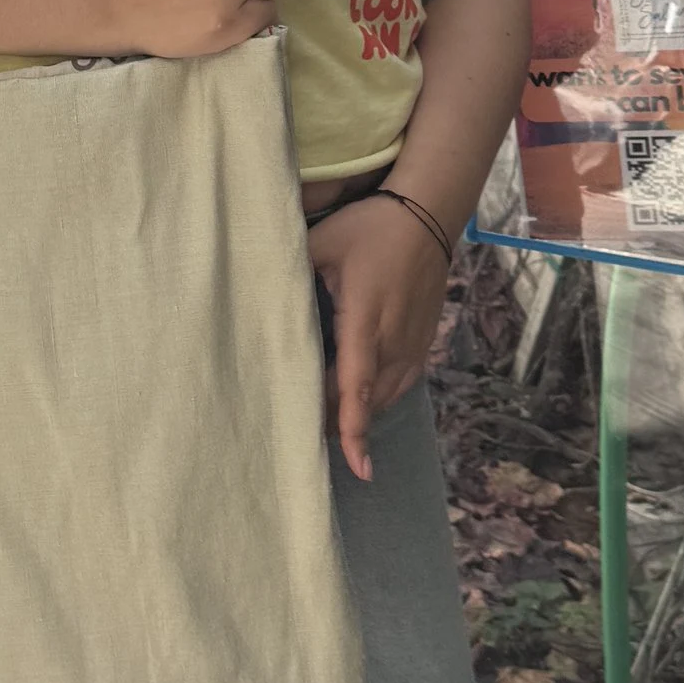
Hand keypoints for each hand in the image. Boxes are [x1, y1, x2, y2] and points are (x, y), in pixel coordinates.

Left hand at [308, 193, 452, 480]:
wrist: (429, 214)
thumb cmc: (371, 227)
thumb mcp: (321, 242)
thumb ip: (289, 272)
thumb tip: (254, 292)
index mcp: (365, 321)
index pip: (356, 387)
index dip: (353, 430)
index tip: (356, 468)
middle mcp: (394, 341)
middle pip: (368, 401)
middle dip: (341, 425)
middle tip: (307, 440)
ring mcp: (413, 343)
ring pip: (386, 397)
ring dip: (360, 413)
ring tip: (330, 427)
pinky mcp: (424, 340)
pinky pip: (401, 382)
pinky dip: (379, 397)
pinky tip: (361, 399)